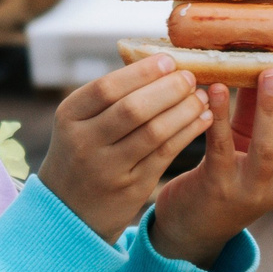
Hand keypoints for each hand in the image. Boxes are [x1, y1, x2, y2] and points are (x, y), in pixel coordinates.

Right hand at [37, 55, 213, 243]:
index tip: (168, 61)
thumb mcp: (79, 123)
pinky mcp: (132, 188)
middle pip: (133, 109)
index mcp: (69, 117)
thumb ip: (110, 97)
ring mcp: (108, 169)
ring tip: (201, 96)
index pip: (107, 88)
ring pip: (154, 132)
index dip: (142, 72)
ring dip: (184, 110)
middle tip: (190, 77)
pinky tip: (202, 119)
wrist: (69, 210)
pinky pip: (166, 153)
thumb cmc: (82, 153)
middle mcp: (85, 143)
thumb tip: (159, 63)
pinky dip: (188, 132)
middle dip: (168, 89)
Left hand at [147, 70, 272, 267]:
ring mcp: (250, 188)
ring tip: (270, 71)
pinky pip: (219, 148)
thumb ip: (259, 104)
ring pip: (267, 150)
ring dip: (270, 109)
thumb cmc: (228, 173)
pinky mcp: (215, 185)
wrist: (192, 226)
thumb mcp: (251, 139)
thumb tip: (268, 54)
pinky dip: (218, 116)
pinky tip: (215, 87)